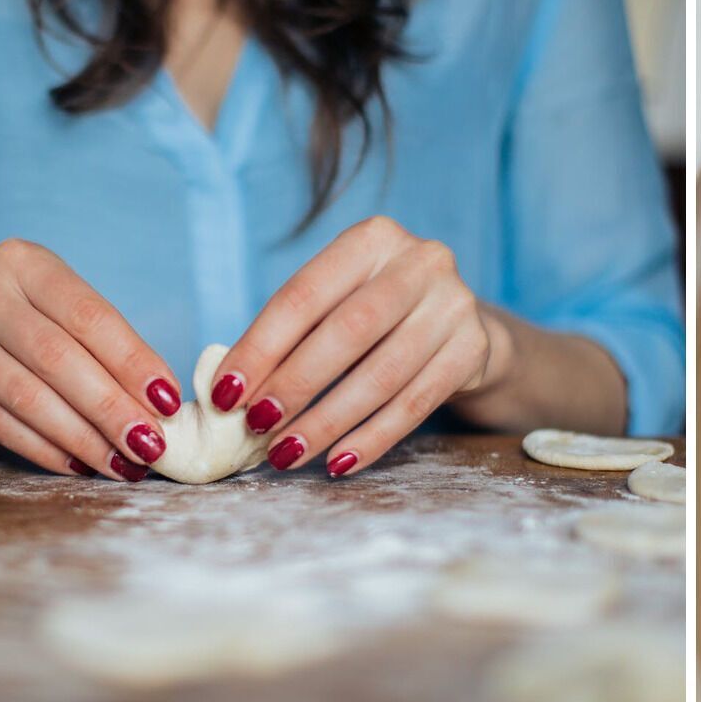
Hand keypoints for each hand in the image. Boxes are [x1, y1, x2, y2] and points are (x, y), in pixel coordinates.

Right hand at [0, 239, 182, 480]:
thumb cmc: (37, 326)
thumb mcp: (67, 314)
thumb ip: (111, 348)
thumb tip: (162, 404)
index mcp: (24, 262)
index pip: (89, 316)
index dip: (132, 362)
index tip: (167, 402)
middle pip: (57, 358)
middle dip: (110, 408)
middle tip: (149, 445)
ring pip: (27, 396)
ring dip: (82, 437)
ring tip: (120, 462)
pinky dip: (43, 449)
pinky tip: (78, 464)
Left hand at [211, 216, 512, 476]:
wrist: (459, 326)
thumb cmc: (377, 318)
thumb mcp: (338, 303)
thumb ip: (292, 335)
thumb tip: (230, 391)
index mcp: (372, 239)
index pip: (305, 295)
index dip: (261, 347)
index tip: (226, 394)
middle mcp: (420, 261)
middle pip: (348, 331)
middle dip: (295, 385)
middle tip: (257, 428)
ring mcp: (455, 304)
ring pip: (382, 374)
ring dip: (328, 421)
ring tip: (288, 453)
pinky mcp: (474, 349)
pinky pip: (415, 404)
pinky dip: (372, 438)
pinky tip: (338, 462)